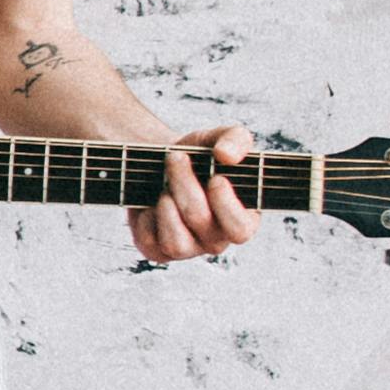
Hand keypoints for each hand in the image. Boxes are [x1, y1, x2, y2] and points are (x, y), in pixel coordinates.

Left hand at [130, 123, 259, 263]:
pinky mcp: (158, 251)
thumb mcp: (221, 138)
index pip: (241, 229)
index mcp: (243, 218)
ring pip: (176, 242)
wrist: (164, 163)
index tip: (215, 178)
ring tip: (164, 183)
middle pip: (200, 222)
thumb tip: (227, 155)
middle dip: (185, 185)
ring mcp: (188, 249)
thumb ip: (236, 139)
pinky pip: (149, 242)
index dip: (226, 205)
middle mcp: (217, 240)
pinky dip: (145, 216)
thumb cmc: (202, 155)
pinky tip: (151, 201)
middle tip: (176, 158)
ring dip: (166, 204)